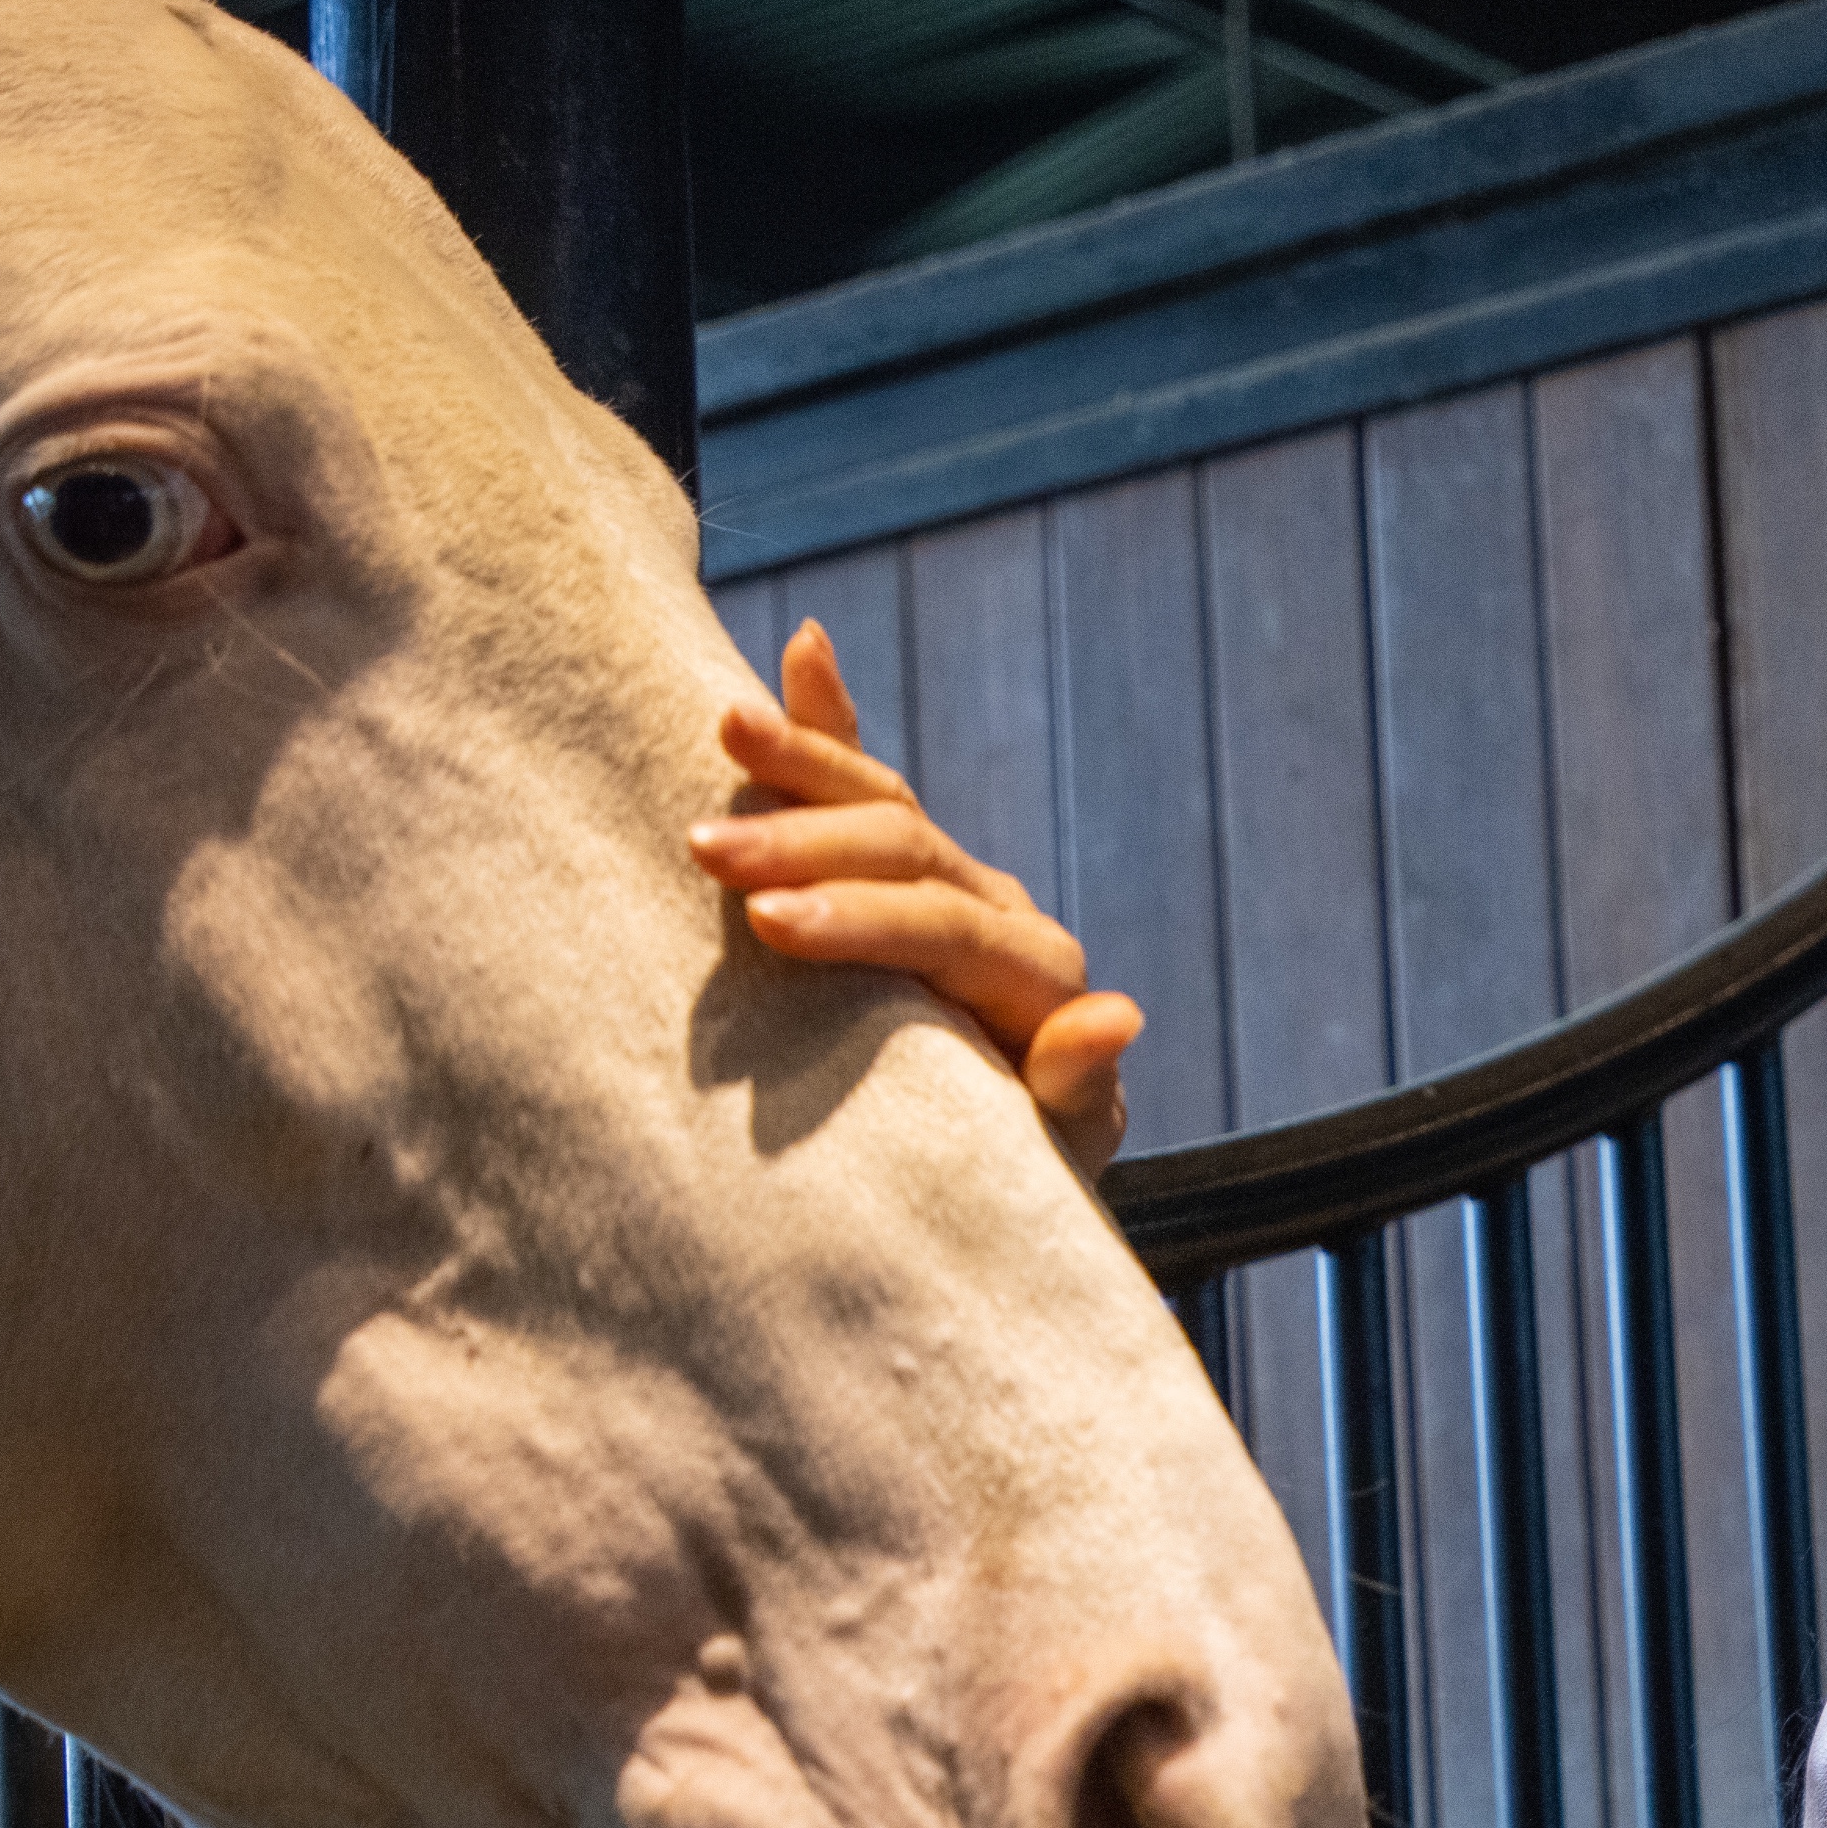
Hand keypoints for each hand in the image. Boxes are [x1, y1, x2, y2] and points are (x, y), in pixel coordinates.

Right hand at [695, 619, 1142, 1179]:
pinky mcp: (897, 875)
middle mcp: (995, 912)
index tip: (773, 924)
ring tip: (726, 720)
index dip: (863, 919)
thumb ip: (1077, 1092)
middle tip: (710, 851)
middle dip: (806, 841)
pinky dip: (830, 725)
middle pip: (906, 848)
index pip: (947, 927)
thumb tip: (1116, 1014)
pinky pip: (863, 784)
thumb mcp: (1050, 1156)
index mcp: (1035, 976)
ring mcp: (945, 884)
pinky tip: (803, 648)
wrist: (997, 1172)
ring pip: (880, 799)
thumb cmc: (1014, 1180)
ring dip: (802, 760)